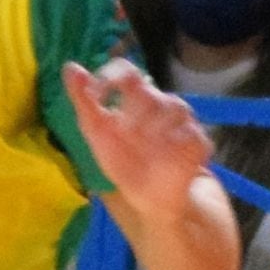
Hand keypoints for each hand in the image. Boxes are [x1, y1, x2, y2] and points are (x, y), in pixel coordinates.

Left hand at [64, 58, 214, 205]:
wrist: (154, 203)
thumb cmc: (126, 166)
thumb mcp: (97, 136)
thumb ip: (85, 102)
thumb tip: (70, 67)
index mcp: (135, 102)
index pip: (127, 72)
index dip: (111, 76)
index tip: (96, 93)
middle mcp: (160, 108)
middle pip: (150, 91)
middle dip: (132, 114)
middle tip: (125, 137)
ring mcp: (182, 124)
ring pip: (175, 106)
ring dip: (153, 129)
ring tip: (145, 153)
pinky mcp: (199, 145)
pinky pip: (192, 135)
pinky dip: (176, 147)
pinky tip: (165, 161)